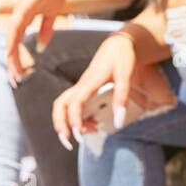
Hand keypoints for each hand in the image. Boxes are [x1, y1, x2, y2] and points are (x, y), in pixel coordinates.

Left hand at [5, 0, 68, 83]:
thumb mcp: (52, 14)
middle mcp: (18, 18)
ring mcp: (18, 14)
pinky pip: (14, 31)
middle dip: (13, 64)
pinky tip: (9, 55)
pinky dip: (11, 45)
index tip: (21, 73)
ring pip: (10, 42)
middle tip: (14, 80)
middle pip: (11, 46)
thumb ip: (46, 30)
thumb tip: (40, 47)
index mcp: (25, 19)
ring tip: (13, 74)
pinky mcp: (22, 10)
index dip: (18, 59)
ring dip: (11, 59)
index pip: (17, 43)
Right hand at [50, 32, 173, 148]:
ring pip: (64, 105)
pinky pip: (73, 105)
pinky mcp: (84, 89)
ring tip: (85, 135)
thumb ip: (121, 97)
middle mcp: (81, 85)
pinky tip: (93, 125)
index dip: (74, 119)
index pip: (75, 102)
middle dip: (60, 124)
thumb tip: (118, 122)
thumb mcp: (126, 76)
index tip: (78, 134)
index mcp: (90, 82)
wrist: (118, 44)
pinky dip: (77, 118)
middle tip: (69, 142)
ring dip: (67, 122)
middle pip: (60, 105)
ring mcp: (81, 87)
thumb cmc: (123, 57)